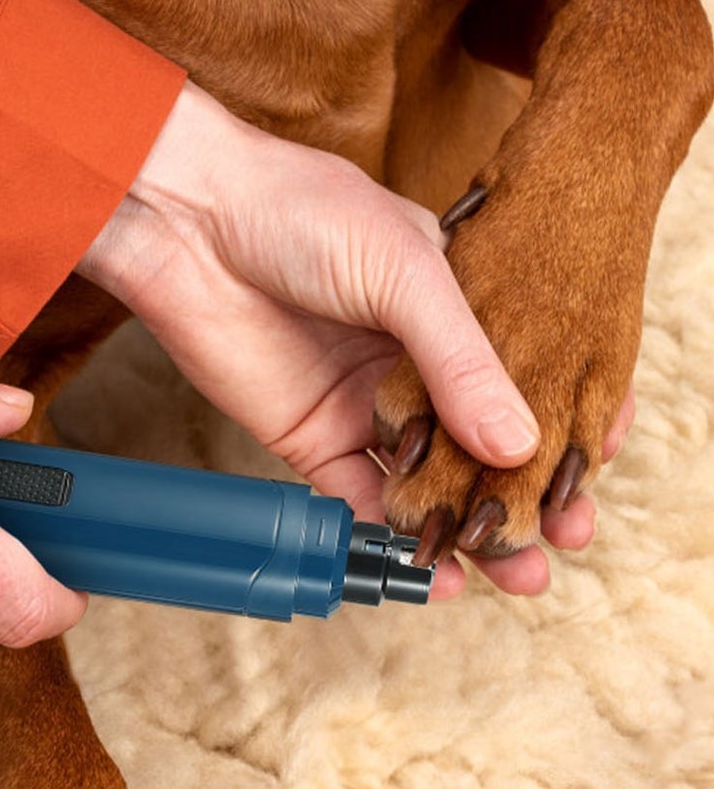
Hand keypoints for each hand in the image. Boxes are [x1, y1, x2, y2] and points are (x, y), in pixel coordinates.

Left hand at [78, 82, 612, 597]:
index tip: (596, 473)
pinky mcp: (310, 438)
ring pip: (429, 483)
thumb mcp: (405, 271)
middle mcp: (416, 365)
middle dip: (526, 495)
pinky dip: (394, 539)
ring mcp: (365, 406)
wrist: (192, 223)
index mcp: (456, 311)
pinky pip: (359, 501)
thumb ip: (461, 360)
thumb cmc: (300, 213)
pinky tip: (435, 572)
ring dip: (470, 529)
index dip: (565, 428)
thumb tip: (522, 444)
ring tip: (518, 575)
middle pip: (483, 445)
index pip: (527, 380)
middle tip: (564, 538)